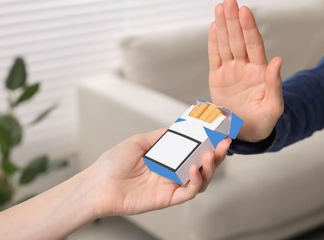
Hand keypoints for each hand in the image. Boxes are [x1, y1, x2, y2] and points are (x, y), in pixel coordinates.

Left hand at [90, 128, 230, 215]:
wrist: (99, 184)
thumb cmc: (113, 163)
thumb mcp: (138, 141)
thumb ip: (160, 135)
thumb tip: (177, 125)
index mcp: (166, 157)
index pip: (193, 150)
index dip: (207, 142)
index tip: (218, 131)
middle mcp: (172, 171)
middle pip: (202, 164)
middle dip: (216, 154)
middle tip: (223, 143)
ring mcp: (171, 184)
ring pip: (201, 179)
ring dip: (210, 167)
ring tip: (210, 154)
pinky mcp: (168, 198)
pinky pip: (189, 191)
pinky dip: (196, 180)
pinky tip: (194, 168)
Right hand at [208, 0, 283, 141]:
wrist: (246, 132)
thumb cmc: (263, 121)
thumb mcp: (273, 106)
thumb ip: (275, 84)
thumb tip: (277, 61)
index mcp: (259, 71)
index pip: (253, 45)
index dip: (248, 28)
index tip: (244, 12)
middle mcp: (244, 66)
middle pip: (238, 39)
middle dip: (233, 20)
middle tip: (229, 1)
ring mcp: (230, 71)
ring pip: (226, 44)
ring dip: (223, 26)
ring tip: (220, 8)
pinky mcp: (217, 77)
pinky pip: (214, 57)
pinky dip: (213, 42)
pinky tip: (214, 27)